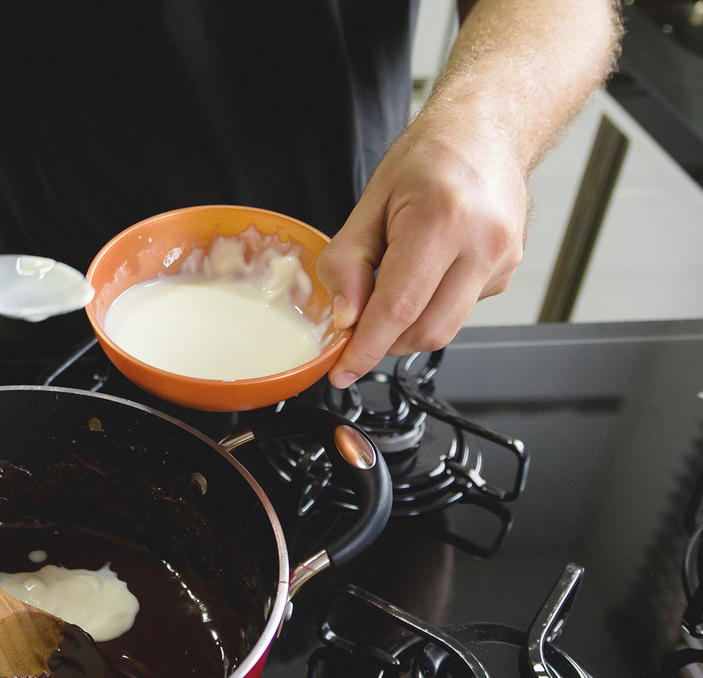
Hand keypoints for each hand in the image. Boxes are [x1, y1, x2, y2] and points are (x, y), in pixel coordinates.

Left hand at [316, 119, 529, 388]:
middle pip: (426, 330)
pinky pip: (460, 310)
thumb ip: (348, 264)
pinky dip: (431, 306)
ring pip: (445, 327)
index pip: (399, 307)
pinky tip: (425, 272)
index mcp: (442, 220)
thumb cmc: (428, 159)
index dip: (367, 348)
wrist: (485, 132)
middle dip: (385, 342)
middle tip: (358, 329)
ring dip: (407, 327)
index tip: (343, 370)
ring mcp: (502, 260)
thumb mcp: (370, 203)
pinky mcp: (507, 271)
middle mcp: (482, 243)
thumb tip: (346, 318)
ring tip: (390, 288)